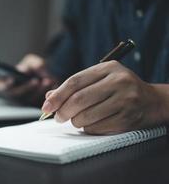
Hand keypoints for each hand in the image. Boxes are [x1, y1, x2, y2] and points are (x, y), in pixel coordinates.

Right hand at [0, 54, 58, 105]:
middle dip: (27, 87)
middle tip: (36, 80)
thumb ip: (31, 64)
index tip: (12, 79)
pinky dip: (48, 95)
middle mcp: (14, 95)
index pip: (3, 86)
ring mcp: (25, 102)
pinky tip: (53, 86)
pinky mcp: (36, 106)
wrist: (46, 74)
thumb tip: (27, 71)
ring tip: (47, 80)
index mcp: (7, 83)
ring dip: (39, 91)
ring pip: (30, 100)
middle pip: (17, 95)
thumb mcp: (32, 61)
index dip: (6, 84)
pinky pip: (41, 103)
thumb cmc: (34, 67)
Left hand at [42, 61, 165, 133]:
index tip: (46, 107)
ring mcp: (125, 100)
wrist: (151, 101)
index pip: (75, 81)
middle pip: (79, 99)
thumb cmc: (119, 89)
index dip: (57, 96)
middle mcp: (118, 82)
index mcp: (108, 68)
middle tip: (58, 117)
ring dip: (75, 121)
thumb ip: (75, 86)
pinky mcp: (127, 118)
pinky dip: (88, 128)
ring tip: (77, 119)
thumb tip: (49, 97)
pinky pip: (97, 128)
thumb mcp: (99, 80)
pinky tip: (92, 123)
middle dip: (62, 111)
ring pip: (86, 116)